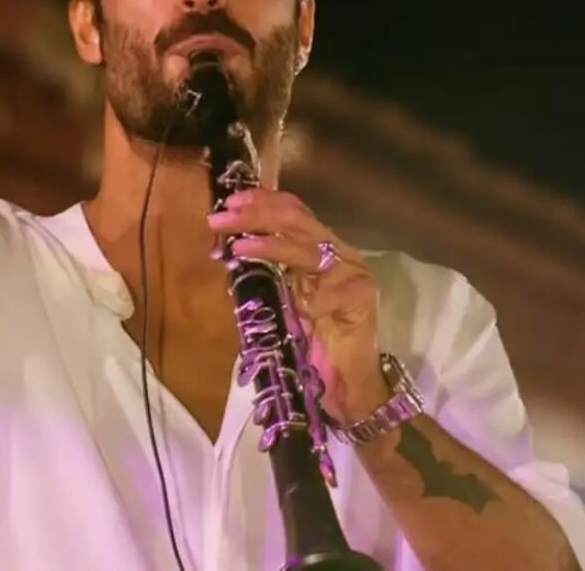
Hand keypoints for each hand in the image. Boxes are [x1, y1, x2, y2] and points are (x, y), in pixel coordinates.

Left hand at [206, 187, 389, 424]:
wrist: (344, 383)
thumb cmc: (310, 341)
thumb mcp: (280, 297)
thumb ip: (263, 270)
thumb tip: (226, 246)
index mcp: (317, 246)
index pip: (291, 210)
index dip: (260, 201)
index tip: (227, 202)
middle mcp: (335, 251)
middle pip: (296, 219)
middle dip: (256, 214)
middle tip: (222, 217)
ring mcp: (350, 272)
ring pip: (308, 248)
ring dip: (271, 244)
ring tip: (239, 246)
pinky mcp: (362, 298)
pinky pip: (331, 292)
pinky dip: (311, 296)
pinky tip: (297, 303)